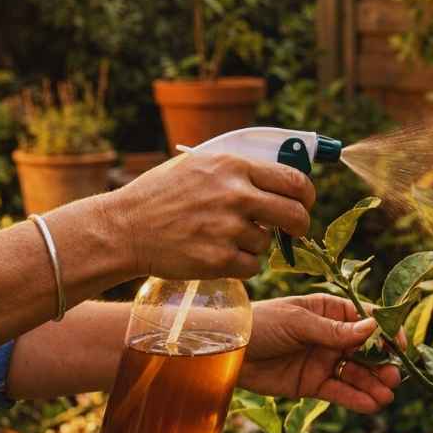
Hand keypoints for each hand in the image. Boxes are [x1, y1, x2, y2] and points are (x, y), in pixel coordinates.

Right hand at [104, 153, 314, 279]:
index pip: (293, 180)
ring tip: (221, 237)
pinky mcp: (220, 260)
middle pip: (295, 215)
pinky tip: (216, 254)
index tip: (304, 203)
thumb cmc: (160, 196)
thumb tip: (281, 179)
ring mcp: (228, 229)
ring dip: (253, 244)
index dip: (306, 195)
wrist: (125, 228)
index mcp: (233, 167)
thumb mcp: (199, 166)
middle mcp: (235, 196)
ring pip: (267, 243)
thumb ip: (239, 171)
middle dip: (299, 225)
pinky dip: (240, 264)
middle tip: (292, 230)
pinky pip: (251, 266)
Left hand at [238, 294, 400, 413]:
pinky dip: (355, 398)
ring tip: (387, 395)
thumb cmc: (261, 324)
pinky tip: (371, 404)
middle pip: (364, 350)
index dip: (384, 332)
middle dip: (381, 363)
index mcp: (327, 311)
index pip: (363, 320)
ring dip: (373, 384)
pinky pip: (339, 391)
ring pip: (355, 374)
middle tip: (394, 376)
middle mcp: (329, 336)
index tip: (400, 345)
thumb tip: (373, 328)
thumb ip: (334, 330)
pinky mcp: (312, 384)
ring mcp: (322, 360)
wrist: (228, 350)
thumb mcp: (298, 322)